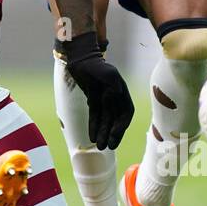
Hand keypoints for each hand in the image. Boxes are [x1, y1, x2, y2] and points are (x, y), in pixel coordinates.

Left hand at [62, 31, 134, 149]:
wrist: (80, 58)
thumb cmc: (94, 63)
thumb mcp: (105, 70)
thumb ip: (111, 81)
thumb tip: (116, 93)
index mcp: (121, 92)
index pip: (125, 113)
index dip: (121, 126)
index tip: (115, 137)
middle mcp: (115, 98)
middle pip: (115, 120)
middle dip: (111, 134)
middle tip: (107, 147)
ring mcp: (105, 100)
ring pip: (104, 120)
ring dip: (102, 133)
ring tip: (99, 146)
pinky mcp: (94, 100)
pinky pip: (95, 116)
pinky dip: (94, 126)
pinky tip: (91, 136)